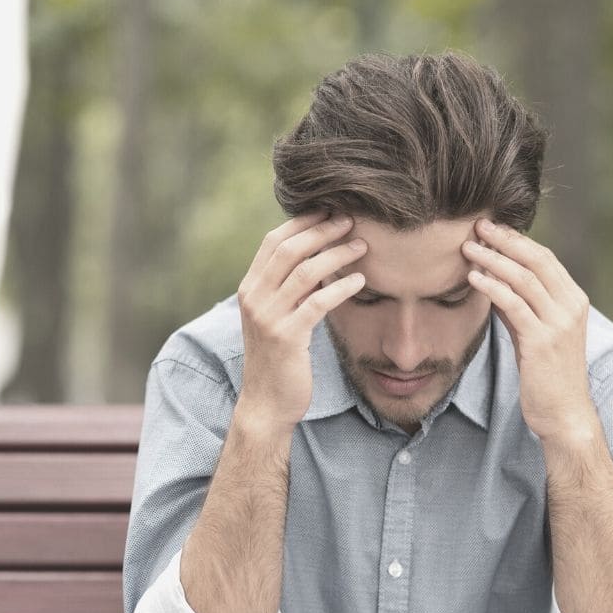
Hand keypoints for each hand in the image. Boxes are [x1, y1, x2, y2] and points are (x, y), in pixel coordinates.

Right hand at [235, 212, 368, 430]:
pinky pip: (317, 303)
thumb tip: (318, 257)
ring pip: (305, 272)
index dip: (302, 222)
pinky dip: (341, 288)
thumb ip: (289, 288)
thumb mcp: (277, 317)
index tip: (330, 210)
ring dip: (336, 254)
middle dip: (322, 231)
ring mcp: (268, 317)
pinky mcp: (287, 337)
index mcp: (250, 289)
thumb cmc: (278, 359)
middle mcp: (254, 298)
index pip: (273, 242)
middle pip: (289, 250)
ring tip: (362, 246)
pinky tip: (360, 281)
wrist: (266, 402)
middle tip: (351, 221)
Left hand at [463, 218, 599, 444]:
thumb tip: (493, 281)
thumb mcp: (535, 333)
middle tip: (477, 225)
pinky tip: (473, 278)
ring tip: (467, 247)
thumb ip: (519, 306)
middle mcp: (571, 306)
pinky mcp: (542, 342)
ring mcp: (559, 323)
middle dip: (505, 240)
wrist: (565, 413)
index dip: (517, 240)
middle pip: (537, 260)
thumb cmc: (547, 375)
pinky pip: (514, 305)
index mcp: (574, 300)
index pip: (545, 258)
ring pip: (524, 279)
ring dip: (493, 259)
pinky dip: (492, 288)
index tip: (491, 227)